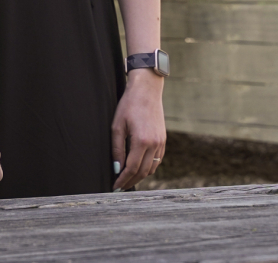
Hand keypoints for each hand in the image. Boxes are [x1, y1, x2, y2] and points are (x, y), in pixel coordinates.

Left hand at [111, 70, 165, 190]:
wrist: (147, 90)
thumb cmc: (129, 105)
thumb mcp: (117, 126)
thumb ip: (117, 149)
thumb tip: (117, 168)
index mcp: (141, 141)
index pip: (132, 169)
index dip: (123, 179)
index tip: (115, 186)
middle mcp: (154, 144)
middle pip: (143, 172)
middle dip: (130, 181)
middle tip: (120, 187)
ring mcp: (161, 143)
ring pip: (151, 168)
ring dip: (140, 176)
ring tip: (128, 179)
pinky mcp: (163, 140)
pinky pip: (157, 160)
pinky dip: (148, 167)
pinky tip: (139, 168)